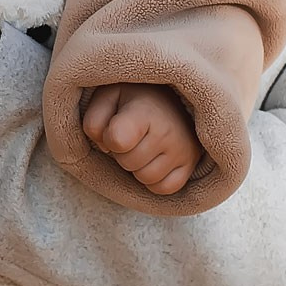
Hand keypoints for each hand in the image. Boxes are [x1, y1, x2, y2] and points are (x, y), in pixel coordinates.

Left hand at [80, 84, 202, 196]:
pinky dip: (154, 180)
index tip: (115, 125)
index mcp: (145, 110)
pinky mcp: (191, 163)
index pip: (117, 141)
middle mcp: (168, 131)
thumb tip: (104, 147)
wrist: (167, 98)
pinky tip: (154, 160)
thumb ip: (94, 120)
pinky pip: (163, 188)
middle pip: (128, 163)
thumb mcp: (106, 97)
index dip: (107, 138)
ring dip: (138, 167)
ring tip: (143, 146)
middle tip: (131, 136)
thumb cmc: (131, 99)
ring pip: (145, 178)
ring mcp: (183, 149)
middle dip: (122, 153)